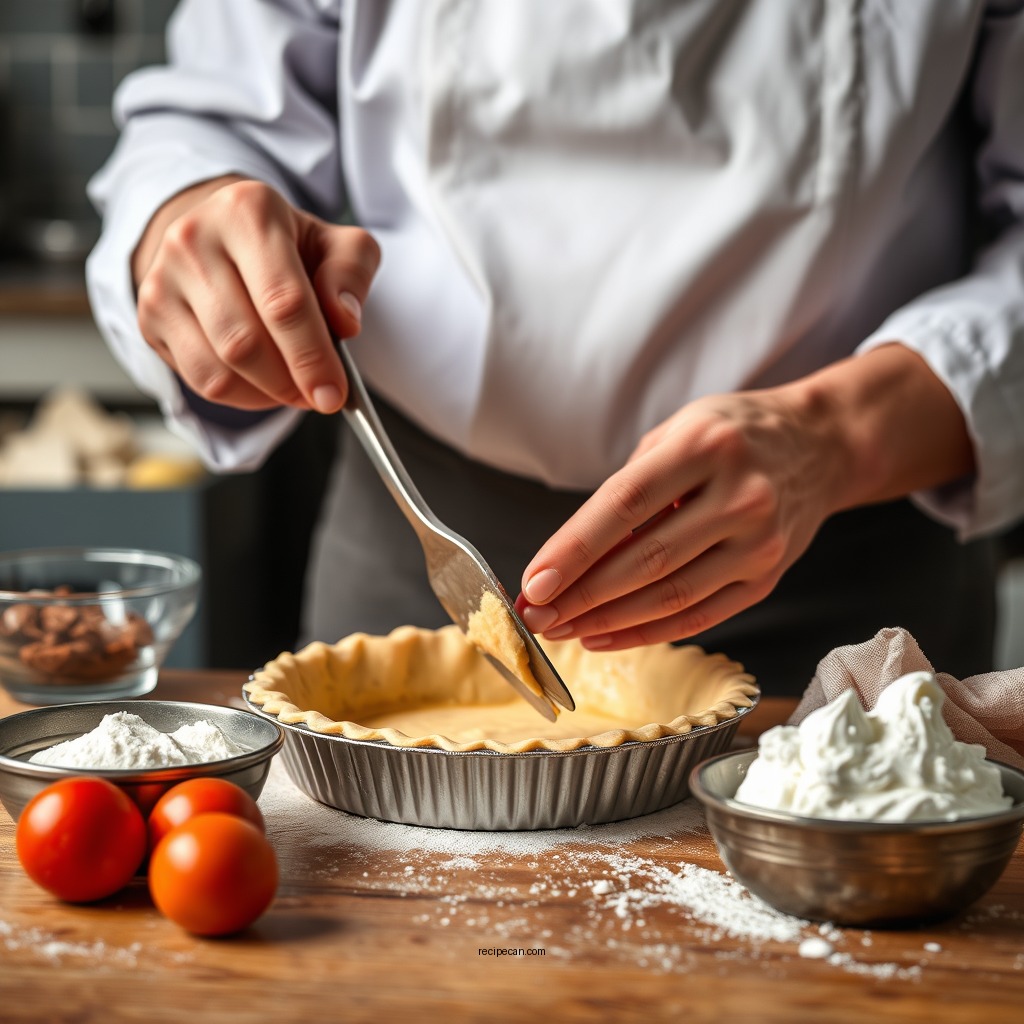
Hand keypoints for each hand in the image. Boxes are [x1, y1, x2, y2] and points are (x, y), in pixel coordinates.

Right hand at [133, 177, 380, 412]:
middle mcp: (193, 239)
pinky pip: (201, 380)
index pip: (283, 301)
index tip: (334, 393)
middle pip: (245, 341)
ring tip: (296, 388)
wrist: (223, 236)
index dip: (312, 356)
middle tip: (320, 396)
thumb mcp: (336, 245)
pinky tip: (265, 386)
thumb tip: (345, 321)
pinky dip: (242, 396)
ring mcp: (162, 279)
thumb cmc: (288, 246)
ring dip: (267, 393)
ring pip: (219, 368)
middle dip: (290, 382)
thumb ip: (352, 274)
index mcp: (247, 211)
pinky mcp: (150, 317)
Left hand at [516, 345, 973, 650]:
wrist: (820, 446)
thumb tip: (566, 557)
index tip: (534, 582)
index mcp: (704, 446)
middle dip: (581, 595)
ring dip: (606, 621)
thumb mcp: (676, 434)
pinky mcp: (768, 577)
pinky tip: (605, 636)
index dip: (574, 549)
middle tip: (535, 615)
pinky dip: (647, 633)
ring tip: (561, 630)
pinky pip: (700, 616)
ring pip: (671, 596)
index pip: (625, 506)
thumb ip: (626, 489)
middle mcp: (739, 495)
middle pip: (645, 560)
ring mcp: (759, 542)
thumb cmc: (731, 436)